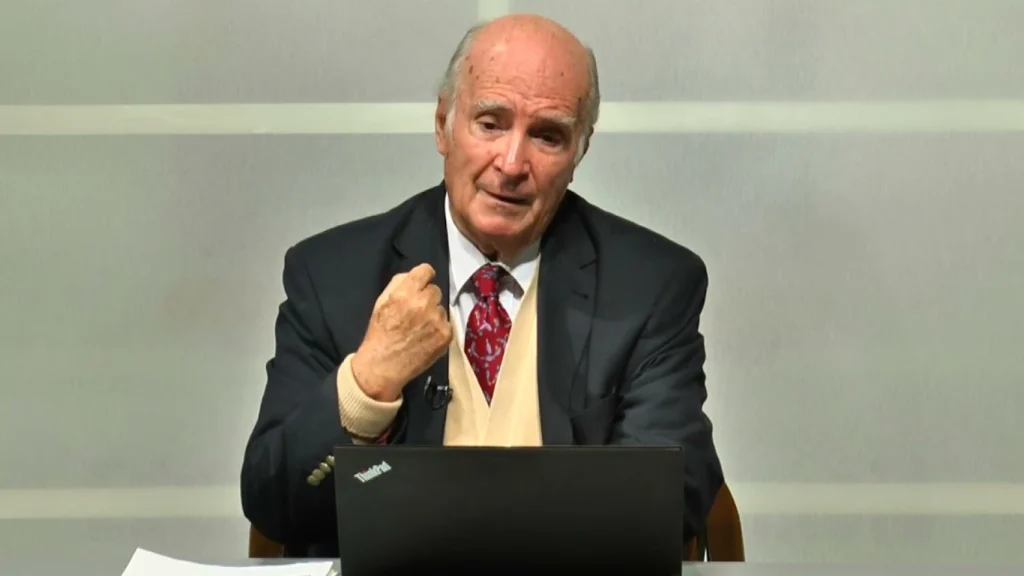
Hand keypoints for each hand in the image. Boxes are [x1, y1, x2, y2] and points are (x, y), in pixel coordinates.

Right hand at [351, 263, 451, 401]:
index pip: (426, 270)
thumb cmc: (379, 333)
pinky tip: (426, 338)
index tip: (421, 285)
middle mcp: (423, 303)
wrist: (383, 366)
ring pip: (441, 308)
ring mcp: (437, 319)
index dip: (423, 277)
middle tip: (416, 312)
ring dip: (433, 314)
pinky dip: (439, 329)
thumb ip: (398, 283)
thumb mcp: (381, 302)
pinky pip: (447, 323)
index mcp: (405, 292)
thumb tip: (414, 275)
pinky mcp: (446, 334)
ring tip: (419, 328)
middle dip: (426, 298)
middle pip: (435, 290)